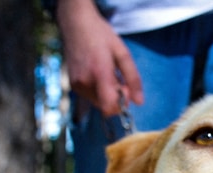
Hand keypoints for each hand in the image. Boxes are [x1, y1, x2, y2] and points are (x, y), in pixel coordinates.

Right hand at [56, 0, 142, 115]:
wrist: (75, 24)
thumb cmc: (101, 35)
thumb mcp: (123, 53)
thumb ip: (133, 79)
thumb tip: (139, 102)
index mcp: (99, 73)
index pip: (109, 107)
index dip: (121, 104)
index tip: (125, 87)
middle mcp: (85, 82)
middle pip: (106, 107)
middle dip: (116, 97)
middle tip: (118, 78)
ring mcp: (77, 84)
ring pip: (99, 104)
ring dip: (108, 94)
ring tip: (107, 73)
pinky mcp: (73, 85)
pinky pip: (91, 97)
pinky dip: (99, 91)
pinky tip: (98, 74)